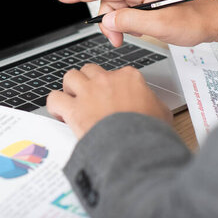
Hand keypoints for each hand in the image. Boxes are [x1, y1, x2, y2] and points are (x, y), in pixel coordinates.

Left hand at [47, 64, 171, 137]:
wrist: (136, 147)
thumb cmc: (149, 132)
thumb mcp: (162, 112)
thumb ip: (153, 102)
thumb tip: (152, 104)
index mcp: (129, 78)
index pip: (116, 73)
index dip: (111, 85)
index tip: (111, 96)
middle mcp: (106, 80)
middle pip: (90, 70)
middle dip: (88, 81)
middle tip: (90, 96)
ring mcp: (88, 92)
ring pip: (70, 76)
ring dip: (70, 87)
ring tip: (73, 100)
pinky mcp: (74, 109)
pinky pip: (54, 98)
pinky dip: (54, 105)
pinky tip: (60, 113)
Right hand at [55, 0, 217, 46]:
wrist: (214, 22)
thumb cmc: (194, 20)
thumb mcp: (161, 24)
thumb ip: (131, 21)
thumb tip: (108, 20)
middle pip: (108, 3)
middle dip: (107, 23)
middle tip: (117, 40)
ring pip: (116, 11)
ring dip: (117, 27)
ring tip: (129, 38)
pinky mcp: (147, 6)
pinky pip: (127, 15)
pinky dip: (127, 26)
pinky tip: (140, 32)